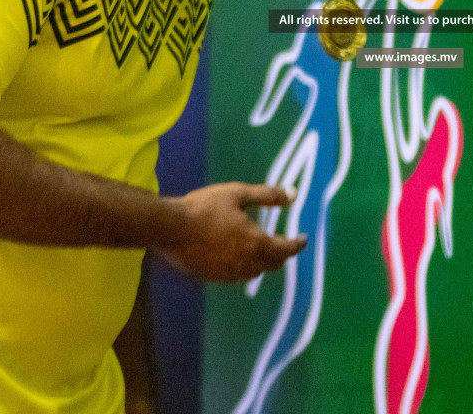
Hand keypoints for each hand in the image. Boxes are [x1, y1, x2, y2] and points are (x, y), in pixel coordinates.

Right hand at [159, 183, 305, 281]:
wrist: (169, 227)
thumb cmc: (205, 207)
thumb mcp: (238, 194)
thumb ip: (267, 195)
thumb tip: (293, 194)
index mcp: (256, 243)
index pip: (286, 249)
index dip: (297, 244)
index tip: (303, 239)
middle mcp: (246, 263)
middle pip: (273, 264)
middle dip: (281, 253)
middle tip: (283, 242)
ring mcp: (229, 273)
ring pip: (254, 272)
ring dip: (262, 261)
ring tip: (260, 248)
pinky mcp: (213, 278)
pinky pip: (236, 275)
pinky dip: (244, 266)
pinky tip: (236, 255)